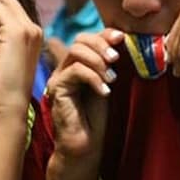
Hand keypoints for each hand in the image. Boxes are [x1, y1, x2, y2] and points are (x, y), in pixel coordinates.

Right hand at [44, 28, 122, 162]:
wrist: (87, 146)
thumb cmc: (99, 119)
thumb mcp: (108, 84)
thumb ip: (110, 63)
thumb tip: (122, 40)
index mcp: (78, 64)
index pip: (87, 38)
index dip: (104, 34)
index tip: (122, 38)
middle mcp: (65, 68)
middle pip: (80, 39)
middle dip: (101, 44)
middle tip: (116, 59)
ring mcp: (59, 78)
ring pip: (76, 51)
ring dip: (98, 61)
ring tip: (112, 78)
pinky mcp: (57, 89)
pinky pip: (75, 71)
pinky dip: (93, 77)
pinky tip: (104, 91)